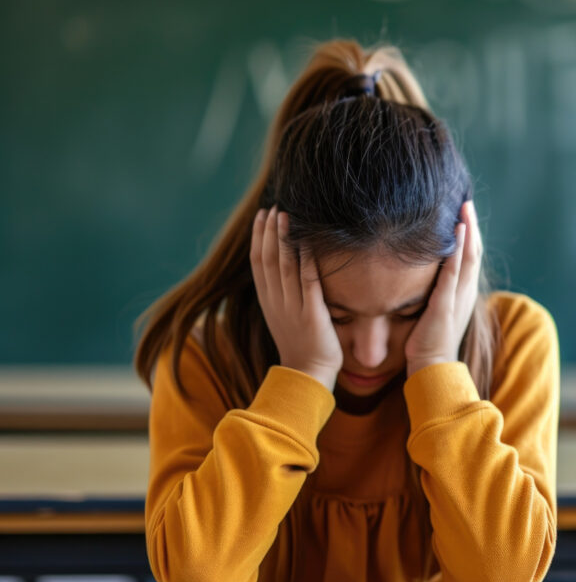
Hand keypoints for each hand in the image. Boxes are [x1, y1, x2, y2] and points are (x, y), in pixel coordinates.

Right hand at [250, 206, 341, 391]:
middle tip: (272, 207)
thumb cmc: (301, 345)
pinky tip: (308, 242)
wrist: (307, 374)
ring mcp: (292, 307)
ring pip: (284, 266)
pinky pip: (308, 282)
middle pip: (267, 260)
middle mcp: (276, 301)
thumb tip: (285, 270)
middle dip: (269, 232)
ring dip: (283, 239)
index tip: (262, 216)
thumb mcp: (285, 316)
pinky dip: (307, 260)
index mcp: (268, 301)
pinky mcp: (311, 314)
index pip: (258, 263)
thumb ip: (283, 294)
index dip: (258, 238)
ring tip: (285, 216)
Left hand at [405, 201, 481, 375]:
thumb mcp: (434, 314)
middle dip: (472, 227)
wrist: (432, 369)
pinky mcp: (446, 303)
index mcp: (463, 295)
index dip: (470, 237)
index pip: (470, 259)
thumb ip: (433, 295)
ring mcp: (458, 298)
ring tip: (465, 209)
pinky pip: (454, 272)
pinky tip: (457, 231)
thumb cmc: (428, 345)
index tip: (465, 215)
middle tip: (468, 203)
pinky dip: (457, 250)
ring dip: (468, 231)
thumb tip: (423, 279)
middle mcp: (465, 293)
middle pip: (474, 252)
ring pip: (468, 258)